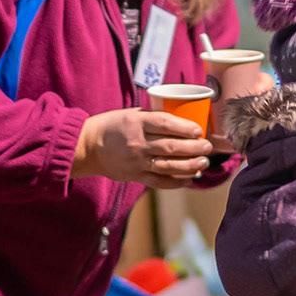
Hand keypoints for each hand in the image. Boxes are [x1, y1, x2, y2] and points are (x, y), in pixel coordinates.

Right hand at [73, 109, 213, 188]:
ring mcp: (137, 161)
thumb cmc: (113, 126)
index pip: (166, 124)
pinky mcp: (135, 176)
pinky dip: (176, 181)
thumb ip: (154, 118)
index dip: (186, 127)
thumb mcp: (132, 114)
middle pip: (171, 146)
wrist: (88, 147)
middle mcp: (138, 142)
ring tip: (203, 162)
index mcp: (137, 122)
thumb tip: (185, 119)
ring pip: (168, 165)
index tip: (199, 130)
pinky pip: (159, 181)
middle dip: (194, 148)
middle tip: (208, 147)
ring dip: (189, 165)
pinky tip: (189, 179)